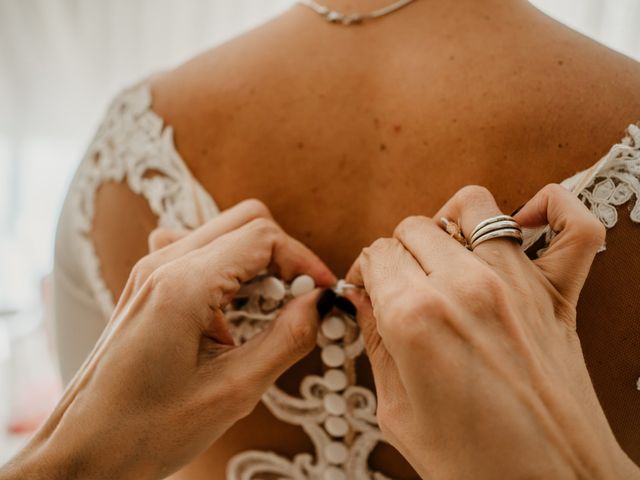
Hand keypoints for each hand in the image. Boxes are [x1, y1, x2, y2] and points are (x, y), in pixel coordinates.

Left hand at [2, 199, 334, 479]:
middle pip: (246, 221)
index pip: (262, 238)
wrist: (83, 450)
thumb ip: (287, 338)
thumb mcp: (232, 391)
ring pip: (224, 230)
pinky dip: (230, 266)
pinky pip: (200, 249)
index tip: (325, 293)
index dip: (304, 260)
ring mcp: (151, 271)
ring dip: (259, 260)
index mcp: (182, 286)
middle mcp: (162, 265)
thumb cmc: (146, 430)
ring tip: (271, 307)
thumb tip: (322, 303)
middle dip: (285, 255)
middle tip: (303, 299)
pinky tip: (233, 306)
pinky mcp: (149, 284)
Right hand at [346, 185, 638, 479]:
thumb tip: (363, 301)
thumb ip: (376, 342)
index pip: (377, 254)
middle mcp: (465, 287)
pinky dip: (553, 208)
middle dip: (398, 251)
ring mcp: (517, 284)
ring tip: (446, 252)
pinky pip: (572, 226)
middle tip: (400, 281)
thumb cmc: (474, 464)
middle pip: (414, 226)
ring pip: (473, 206)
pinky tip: (526, 221)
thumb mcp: (398, 410)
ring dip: (449, 223)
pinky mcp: (558, 293)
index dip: (366, 271)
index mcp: (415, 318)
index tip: (369, 288)